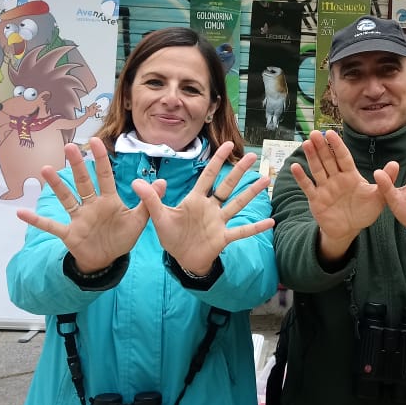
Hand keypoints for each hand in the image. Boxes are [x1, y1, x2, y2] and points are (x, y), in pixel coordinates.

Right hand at [15, 138, 148, 271]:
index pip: (104, 176)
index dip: (100, 160)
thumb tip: (162, 181)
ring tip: (45, 169)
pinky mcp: (69, 233)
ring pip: (66, 198)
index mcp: (109, 200)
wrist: (108, 261)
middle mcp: (91, 205)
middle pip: (83, 182)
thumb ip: (148, 201)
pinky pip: (50, 225)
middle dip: (77, 165)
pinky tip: (21, 212)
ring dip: (56, 185)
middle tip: (70, 147)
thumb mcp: (138, 221)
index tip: (94, 141)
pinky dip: (36, 220)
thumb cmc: (121, 237)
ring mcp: (78, 218)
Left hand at [134, 142, 274, 275]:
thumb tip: (135, 182)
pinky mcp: (223, 238)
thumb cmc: (172, 236)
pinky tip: (270, 222)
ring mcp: (219, 222)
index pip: (208, 176)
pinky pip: (242, 231)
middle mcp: (210, 208)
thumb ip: (151, 199)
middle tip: (253, 155)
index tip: (228, 144)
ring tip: (265, 180)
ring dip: (251, 193)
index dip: (217, 160)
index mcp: (195, 199)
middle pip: (227, 186)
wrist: (181, 259)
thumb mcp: (158, 217)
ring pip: (237, 204)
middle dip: (239, 171)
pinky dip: (255, 227)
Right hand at [289, 130, 384, 260]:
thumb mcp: (379, 197)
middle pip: (327, 160)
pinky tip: (295, 167)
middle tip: (314, 133)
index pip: (342, 157)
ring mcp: (324, 188)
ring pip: (317, 169)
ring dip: (311, 157)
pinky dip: (301, 178)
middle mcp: (336, 178)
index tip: (330, 133)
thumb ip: (386, 180)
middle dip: (321, 146)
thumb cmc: (364, 212)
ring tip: (306, 143)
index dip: (337, 145)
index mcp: (350, 175)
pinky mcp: (316, 199)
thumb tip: (395, 163)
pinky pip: (308, 187)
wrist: (349, 230)